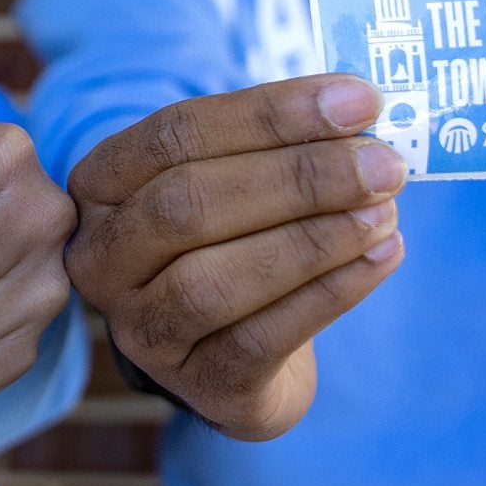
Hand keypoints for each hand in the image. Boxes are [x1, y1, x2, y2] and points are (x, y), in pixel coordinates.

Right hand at [65, 74, 405, 441]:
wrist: (240, 354)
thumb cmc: (238, 241)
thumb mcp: (237, 179)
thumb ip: (280, 143)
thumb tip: (358, 108)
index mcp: (100, 186)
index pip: (174, 135)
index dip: (269, 115)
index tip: (358, 102)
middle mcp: (102, 259)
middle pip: (187, 205)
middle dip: (297, 180)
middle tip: (383, 165)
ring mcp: (141, 330)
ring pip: (214, 281)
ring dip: (312, 240)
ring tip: (385, 212)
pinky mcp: (199, 384)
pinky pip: (261, 339)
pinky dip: (330, 294)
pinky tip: (381, 257)